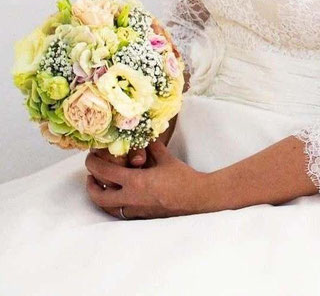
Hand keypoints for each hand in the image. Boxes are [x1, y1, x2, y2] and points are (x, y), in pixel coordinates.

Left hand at [85, 139, 207, 218]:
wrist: (196, 197)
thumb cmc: (182, 178)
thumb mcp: (166, 158)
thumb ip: (152, 147)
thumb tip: (144, 137)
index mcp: (135, 182)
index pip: (105, 173)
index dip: (93, 164)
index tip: (90, 158)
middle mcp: (130, 198)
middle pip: (99, 196)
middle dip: (90, 186)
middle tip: (90, 176)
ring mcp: (134, 210)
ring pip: (107, 208)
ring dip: (100, 197)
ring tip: (101, 187)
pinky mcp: (140, 216)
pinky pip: (119, 212)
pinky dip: (113, 204)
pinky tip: (118, 197)